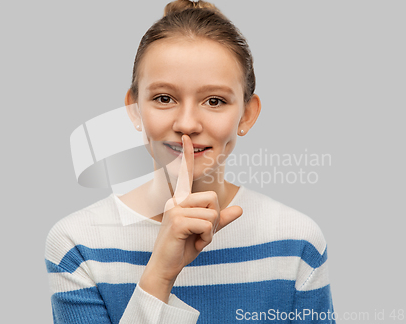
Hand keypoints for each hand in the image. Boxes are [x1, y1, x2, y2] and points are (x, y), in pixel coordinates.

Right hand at [138, 135, 242, 301]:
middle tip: (202, 234)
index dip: (187, 155)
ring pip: (212, 213)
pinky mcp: (177, 222)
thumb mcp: (205, 232)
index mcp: (181, 200)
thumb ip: (221, 220)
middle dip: (214, 220)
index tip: (186, 138)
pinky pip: (206, 224)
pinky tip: (194, 244)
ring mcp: (175, 210)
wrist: (166, 267)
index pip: (184, 175)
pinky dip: (206, 238)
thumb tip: (240, 209)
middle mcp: (176, 201)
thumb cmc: (183, 248)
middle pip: (212, 199)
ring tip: (196, 240)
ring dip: (210, 232)